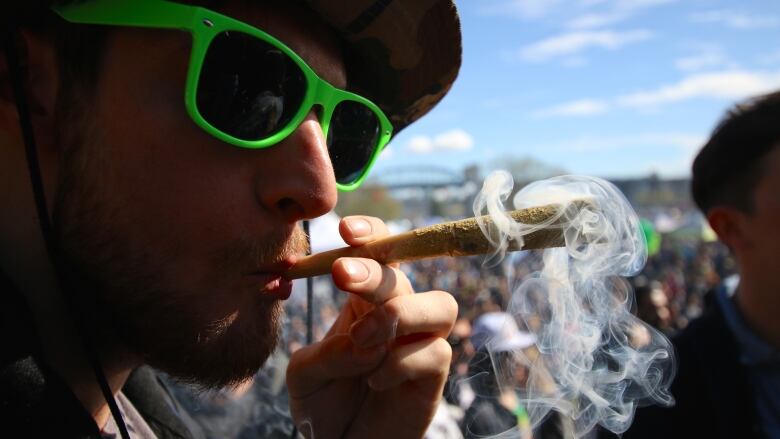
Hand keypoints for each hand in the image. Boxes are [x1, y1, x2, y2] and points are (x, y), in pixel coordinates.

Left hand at [286, 216, 457, 438]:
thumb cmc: (323, 403)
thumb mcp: (306, 374)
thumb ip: (328, 353)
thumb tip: (364, 341)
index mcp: (364, 300)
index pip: (381, 252)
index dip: (373, 234)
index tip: (347, 230)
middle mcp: (398, 315)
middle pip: (406, 275)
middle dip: (375, 271)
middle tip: (343, 276)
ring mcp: (420, 344)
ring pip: (441, 305)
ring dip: (400, 314)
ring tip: (365, 339)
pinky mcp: (433, 377)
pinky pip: (434, 353)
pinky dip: (400, 363)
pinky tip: (375, 381)